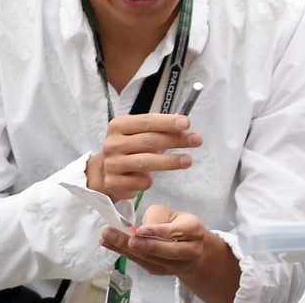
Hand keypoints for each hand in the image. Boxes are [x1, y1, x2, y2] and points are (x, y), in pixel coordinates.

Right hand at [86, 113, 202, 200]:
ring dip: (170, 161)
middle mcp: (113, 143)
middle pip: (149, 141)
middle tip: (197, 140)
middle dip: (176, 140)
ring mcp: (112, 163)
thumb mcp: (142, 133)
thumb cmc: (132, 147)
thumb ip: (162, 128)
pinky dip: (149, 181)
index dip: (167, 122)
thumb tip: (185, 124)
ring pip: (145, 162)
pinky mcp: (113, 182)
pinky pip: (138, 182)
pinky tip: (154, 179)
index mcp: (119, 125)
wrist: (107, 170)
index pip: (147, 121)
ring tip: (188, 160)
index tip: (187, 123)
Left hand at [100, 205, 240, 302]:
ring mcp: (175, 265)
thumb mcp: (175, 214)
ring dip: (127, 250)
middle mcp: (187, 251)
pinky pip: (143, 263)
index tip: (140, 229)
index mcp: (193, 231)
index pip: (175, 232)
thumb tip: (141, 229)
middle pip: (165, 251)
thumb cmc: (181, 227)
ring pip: (151, 259)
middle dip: (143, 245)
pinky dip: (125, 254)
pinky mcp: (161, 272)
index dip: (157, 231)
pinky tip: (110, 244)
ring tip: (108, 238)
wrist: (195, 250)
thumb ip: (158, 217)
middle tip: (122, 237)